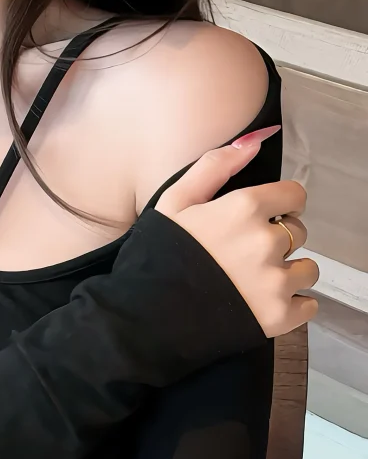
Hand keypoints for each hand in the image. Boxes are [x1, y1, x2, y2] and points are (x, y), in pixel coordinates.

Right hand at [156, 128, 317, 337]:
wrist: (147, 313)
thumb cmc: (160, 252)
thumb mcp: (176, 200)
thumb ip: (216, 166)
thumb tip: (254, 141)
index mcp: (244, 208)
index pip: (294, 195)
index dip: (281, 204)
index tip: (266, 216)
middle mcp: (267, 242)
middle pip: (299, 232)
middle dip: (279, 239)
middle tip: (246, 253)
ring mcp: (276, 282)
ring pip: (308, 269)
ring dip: (290, 272)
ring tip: (256, 280)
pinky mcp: (281, 317)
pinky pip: (309, 306)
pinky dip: (294, 304)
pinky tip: (265, 302)